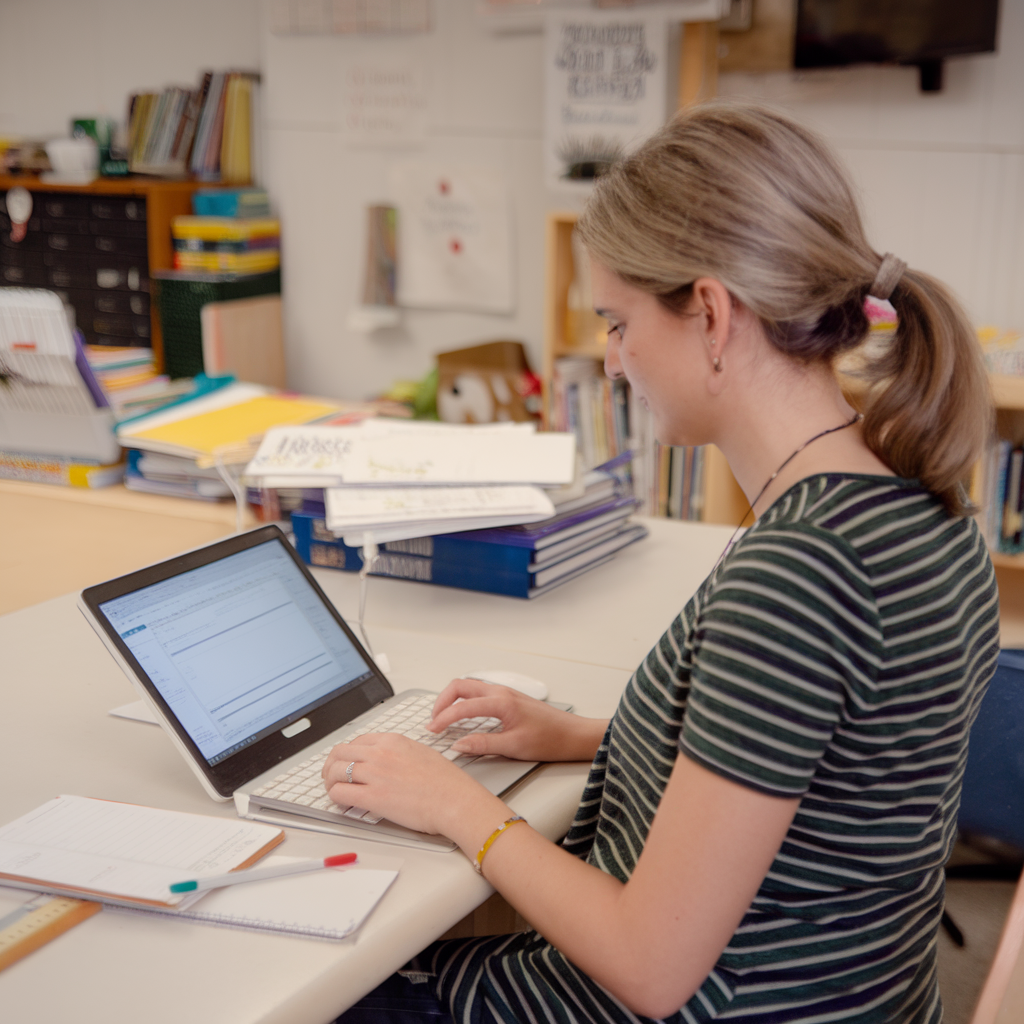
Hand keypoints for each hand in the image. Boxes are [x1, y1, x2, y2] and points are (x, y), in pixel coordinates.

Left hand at [321, 732, 504, 835]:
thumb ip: (399, 753)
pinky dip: (334, 796)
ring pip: (336, 771)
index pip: (357, 741)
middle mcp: (381, 753)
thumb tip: (386, 760)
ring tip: (334, 789)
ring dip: (330, 780)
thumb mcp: (421, 752)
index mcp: (393, 740)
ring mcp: (375, 774)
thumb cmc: (446, 782)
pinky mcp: (373, 797)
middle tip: (332, 775)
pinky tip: (340, 800)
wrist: (455, 800)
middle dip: (332, 765)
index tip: (346, 762)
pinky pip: (339, 792)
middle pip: (340, 753)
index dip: (347, 754)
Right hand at [427, 677, 607, 762]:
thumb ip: (483, 744)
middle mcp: (501, 692)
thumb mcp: (514, 746)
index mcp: (501, 702)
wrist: (574, 735)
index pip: (462, 707)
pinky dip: (465, 700)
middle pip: (461, 686)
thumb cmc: (551, 739)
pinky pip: (480, 693)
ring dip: (453, 699)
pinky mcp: (509, 699)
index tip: (432, 731)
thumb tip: (459, 745)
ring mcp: (505, 693)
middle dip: (442, 701)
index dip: (443, 719)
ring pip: (470, 687)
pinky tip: (464, 715)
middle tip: (433, 720)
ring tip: (444, 717)